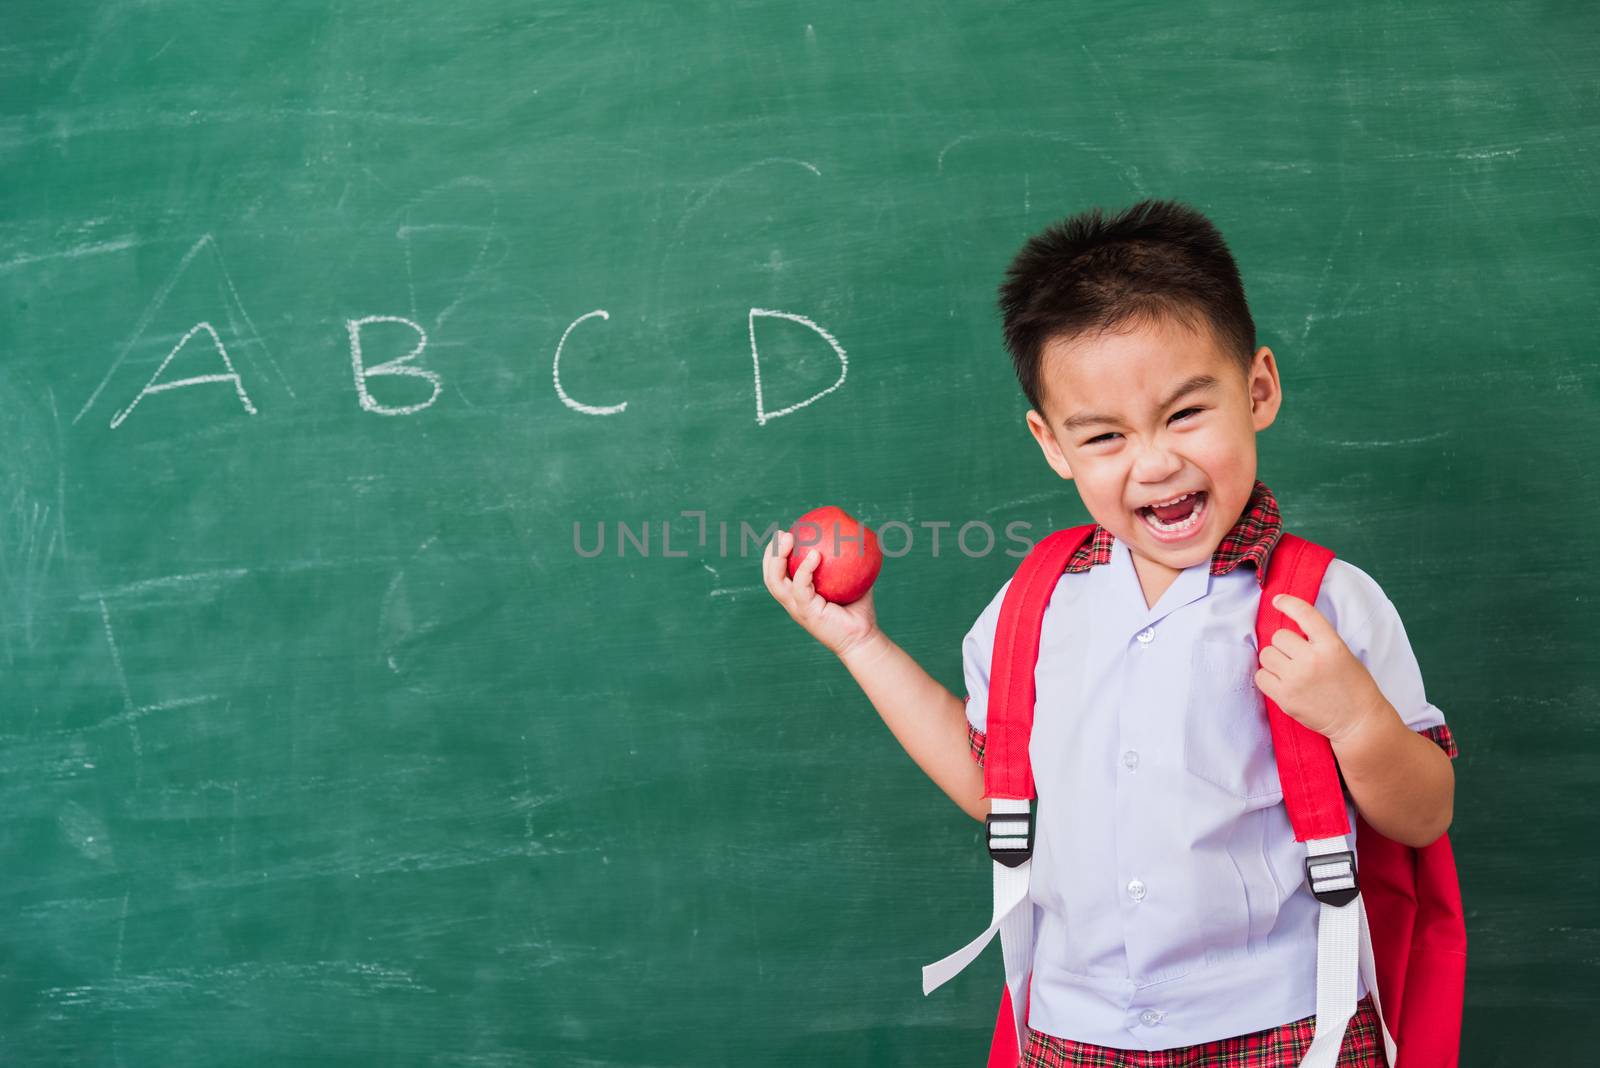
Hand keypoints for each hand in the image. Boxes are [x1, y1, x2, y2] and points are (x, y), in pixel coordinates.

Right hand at [763, 530, 879, 658]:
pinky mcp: (806, 613)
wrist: (864, 637)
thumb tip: (855, 535)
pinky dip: (805, 569)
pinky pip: (801, 587)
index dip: (774, 554)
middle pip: (770, 576)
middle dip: (771, 552)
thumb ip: (850, 562)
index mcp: (797, 596)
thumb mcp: (854, 581)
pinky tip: (815, 554)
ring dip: (778, 558)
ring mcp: (797, 608)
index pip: (777, 574)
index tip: (784, 533)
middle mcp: (793, 602)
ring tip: (789, 538)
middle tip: (782, 532)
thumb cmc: (859, 610)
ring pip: (776, 581)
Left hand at [1255, 594, 1388, 742]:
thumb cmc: (1353, 686)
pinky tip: (1282, 682)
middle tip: (1296, 656)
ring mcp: (1296, 679)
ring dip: (1275, 660)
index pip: (1305, 614)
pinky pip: (1260, 676)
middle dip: (1285, 644)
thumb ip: (1318, 640)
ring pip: (1266, 654)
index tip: (1277, 600)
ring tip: (1290, 670)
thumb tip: (1290, 629)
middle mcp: (1312, 660)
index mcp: (1331, 645)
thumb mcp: (1343, 654)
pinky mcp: (1285, 697)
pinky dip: (1267, 677)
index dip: (1288, 603)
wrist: (1358, 721)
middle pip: (1279, 636)